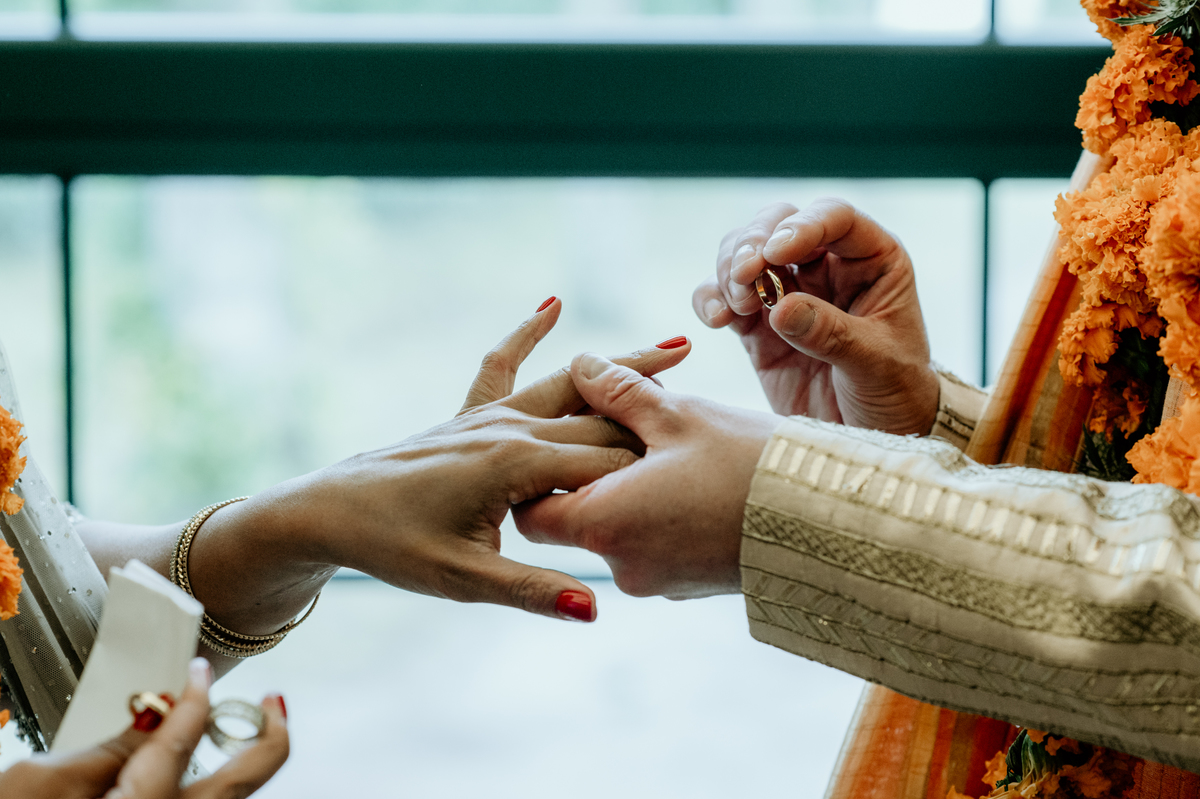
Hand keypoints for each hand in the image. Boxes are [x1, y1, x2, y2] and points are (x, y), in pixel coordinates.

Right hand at [0, 658, 288, 798]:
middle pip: (246, 778)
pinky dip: (213, 788)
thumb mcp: (37, 784)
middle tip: (272, 702)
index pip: (186, 735)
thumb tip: (151, 720)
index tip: (200, 672)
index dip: (197, 695)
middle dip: (271, 734)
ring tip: (248, 731)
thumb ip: (103, 751)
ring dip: (246, 765)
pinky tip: (203, 773)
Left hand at [191, 300, 692, 630]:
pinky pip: (502, 365)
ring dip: (621, 366)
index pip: (605, 464)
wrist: (329, 512)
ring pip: (568, 385)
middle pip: (599, 421)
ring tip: (678, 346)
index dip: (655, 470)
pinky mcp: (470, 413)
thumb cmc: (394, 548)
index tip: (708, 474)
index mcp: (517, 465)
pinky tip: (551, 303)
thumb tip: (595, 609)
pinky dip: (527, 333)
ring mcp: (489, 414)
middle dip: (657, 418)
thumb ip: (534, 591)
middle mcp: (509, 428)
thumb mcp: (465, 580)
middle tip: (716, 415)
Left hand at [514, 352, 780, 598]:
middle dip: (587, 474)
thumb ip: (617, 391)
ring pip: (616, 532)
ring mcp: (659, 582)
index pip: (531, 514)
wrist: (831, 524)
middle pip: (573, 522)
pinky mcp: (689, 586)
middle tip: (620, 427)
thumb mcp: (678, 415)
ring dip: (625, 491)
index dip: (538, 476)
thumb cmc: (749, 464)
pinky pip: (652, 546)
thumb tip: (579, 365)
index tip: (562, 439)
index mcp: (604, 524)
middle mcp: (622, 566)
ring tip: (665, 445)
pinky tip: (690, 476)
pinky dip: (655, 513)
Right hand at [692, 198, 938, 435]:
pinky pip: (724, 297)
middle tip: (744, 276)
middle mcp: (827, 266)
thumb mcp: (876, 365)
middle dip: (753, 243)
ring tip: (736, 307)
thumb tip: (780, 309)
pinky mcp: (757, 326)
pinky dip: (711, 299)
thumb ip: (832, 335)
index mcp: (871, 260)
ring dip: (729, 270)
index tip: (777, 253)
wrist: (871, 440)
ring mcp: (788, 293)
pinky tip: (717, 320)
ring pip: (744, 252)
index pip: (834, 219)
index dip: (803, 226)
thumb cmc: (894, 393)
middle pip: (778, 223)